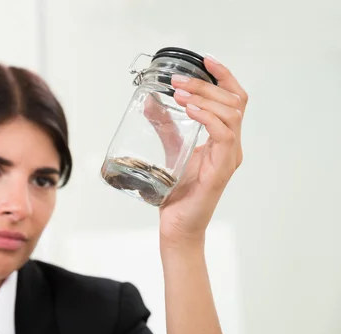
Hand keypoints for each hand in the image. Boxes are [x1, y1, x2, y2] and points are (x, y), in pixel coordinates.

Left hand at [156, 55, 248, 243]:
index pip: (233, 99)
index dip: (223, 76)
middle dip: (206, 84)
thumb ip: (165, 127)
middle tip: (179, 80)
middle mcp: (231, 145)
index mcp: (223, 138)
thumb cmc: (177, 192)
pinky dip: (208, 118)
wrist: (177, 225)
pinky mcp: (221, 170)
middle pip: (233, 101)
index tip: (205, 60)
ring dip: (205, 98)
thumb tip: (149, 101)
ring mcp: (229, 157)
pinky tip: (191, 111)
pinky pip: (224, 136)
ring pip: (231, 114)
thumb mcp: (170, 150)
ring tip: (181, 93)